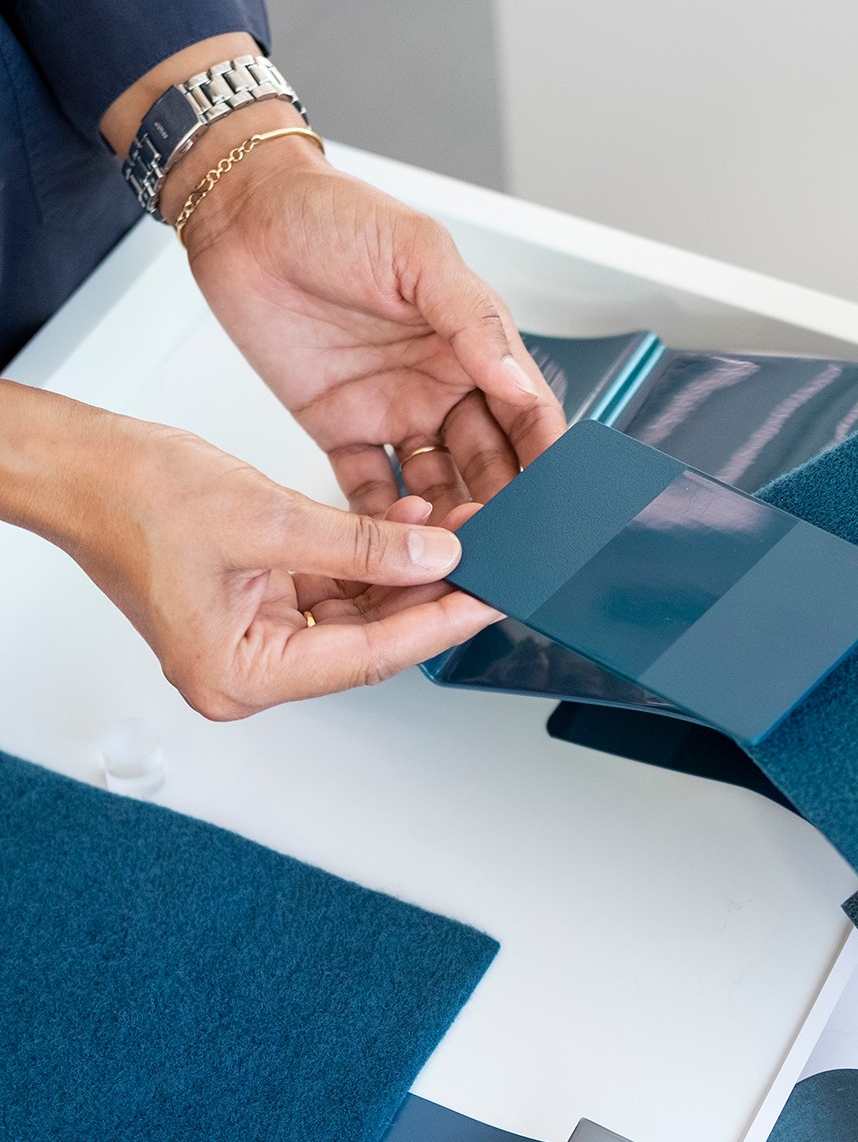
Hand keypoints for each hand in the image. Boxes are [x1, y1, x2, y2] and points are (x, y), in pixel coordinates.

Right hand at [2, 387, 498, 719]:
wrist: (82, 466)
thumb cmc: (136, 499)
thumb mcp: (271, 520)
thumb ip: (363, 547)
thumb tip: (438, 560)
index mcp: (239, 676)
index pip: (369, 657)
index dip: (438, 625)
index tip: (490, 602)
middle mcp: (244, 669)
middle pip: (365, 640)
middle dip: (426, 595)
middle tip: (488, 565)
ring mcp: (249, 637)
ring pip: (352, 612)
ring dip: (401, 572)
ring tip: (455, 535)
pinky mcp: (252, 601)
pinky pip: (327, 587)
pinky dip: (366, 558)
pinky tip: (406, 527)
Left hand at [173, 128, 564, 521]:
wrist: (242, 213)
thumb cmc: (332, 213)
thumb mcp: (417, 253)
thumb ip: (473, 321)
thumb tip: (521, 383)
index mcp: (473, 344)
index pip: (528, 416)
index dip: (548, 462)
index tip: (559, 506)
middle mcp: (440, 384)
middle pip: (489, 463)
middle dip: (503, 508)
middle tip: (508, 550)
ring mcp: (391, 411)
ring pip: (436, 486)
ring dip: (448, 523)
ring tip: (455, 557)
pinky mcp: (338, 429)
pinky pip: (368, 490)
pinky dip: (383, 522)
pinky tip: (395, 547)